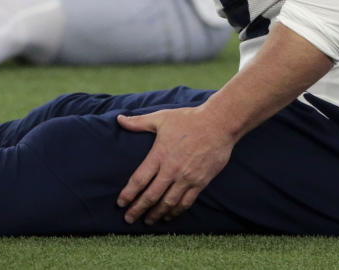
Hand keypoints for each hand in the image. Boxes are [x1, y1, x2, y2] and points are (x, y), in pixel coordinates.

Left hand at [116, 106, 233, 225]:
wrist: (218, 124)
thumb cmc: (188, 119)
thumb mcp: (161, 118)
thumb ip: (139, 122)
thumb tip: (119, 119)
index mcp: (160, 154)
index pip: (139, 180)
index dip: (128, 194)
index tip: (120, 203)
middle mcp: (172, 170)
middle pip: (151, 196)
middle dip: (138, 209)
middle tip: (128, 218)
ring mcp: (187, 178)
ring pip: (168, 203)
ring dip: (156, 214)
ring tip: (147, 221)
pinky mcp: (200, 182)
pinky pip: (186, 202)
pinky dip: (175, 212)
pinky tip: (168, 216)